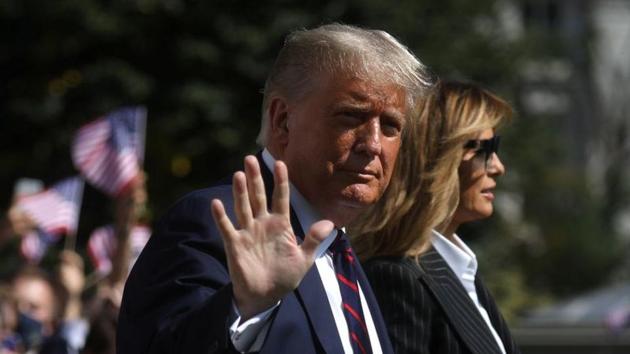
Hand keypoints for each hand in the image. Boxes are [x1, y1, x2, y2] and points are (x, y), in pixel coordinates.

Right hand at [211, 155, 333, 319]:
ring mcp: (248, 232)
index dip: (281, 181)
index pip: (281, 197)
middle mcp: (262, 224)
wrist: (266, 296)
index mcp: (280, 224)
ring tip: (238, 174)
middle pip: (258, 196)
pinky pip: (227, 228)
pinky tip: (216, 203)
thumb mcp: (304, 259)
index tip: (281, 163)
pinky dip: (221, 217)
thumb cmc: (285, 276)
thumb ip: (314, 240)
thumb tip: (330, 223)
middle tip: (250, 158)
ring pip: (243, 207)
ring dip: (240, 192)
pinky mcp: (235, 244)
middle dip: (255, 178)